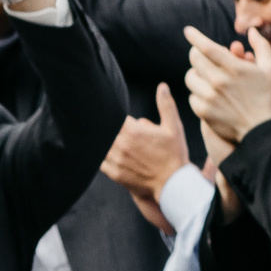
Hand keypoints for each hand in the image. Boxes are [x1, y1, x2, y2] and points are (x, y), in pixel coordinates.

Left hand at [100, 88, 193, 207]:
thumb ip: (166, 105)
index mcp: (133, 131)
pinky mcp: (115, 174)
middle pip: (103, 130)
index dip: (109, 112)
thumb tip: (162, 86)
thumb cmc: (174, 154)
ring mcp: (116, 161)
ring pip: (100, 146)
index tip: (109, 110)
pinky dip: (100, 155)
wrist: (173, 184)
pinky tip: (103, 151)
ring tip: (101, 135)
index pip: (112, 116)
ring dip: (102, 140)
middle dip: (104, 125)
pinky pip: (100, 162)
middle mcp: (121, 145)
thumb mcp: (173, 127)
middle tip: (96, 118)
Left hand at [184, 20, 270, 149]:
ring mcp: (210, 98)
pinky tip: (207, 94)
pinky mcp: (204, 112)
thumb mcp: (270, 68)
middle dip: (196, 53)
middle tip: (201, 55)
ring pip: (190, 77)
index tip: (188, 31)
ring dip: (196, 73)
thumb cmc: (266, 96)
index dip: (195, 36)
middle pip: (194, 59)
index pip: (207, 47)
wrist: (261, 130)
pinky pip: (192, 96)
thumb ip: (261, 46)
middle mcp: (219, 82)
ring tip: (204, 75)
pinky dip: (197, 93)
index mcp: (234, 68)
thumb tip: (251, 29)